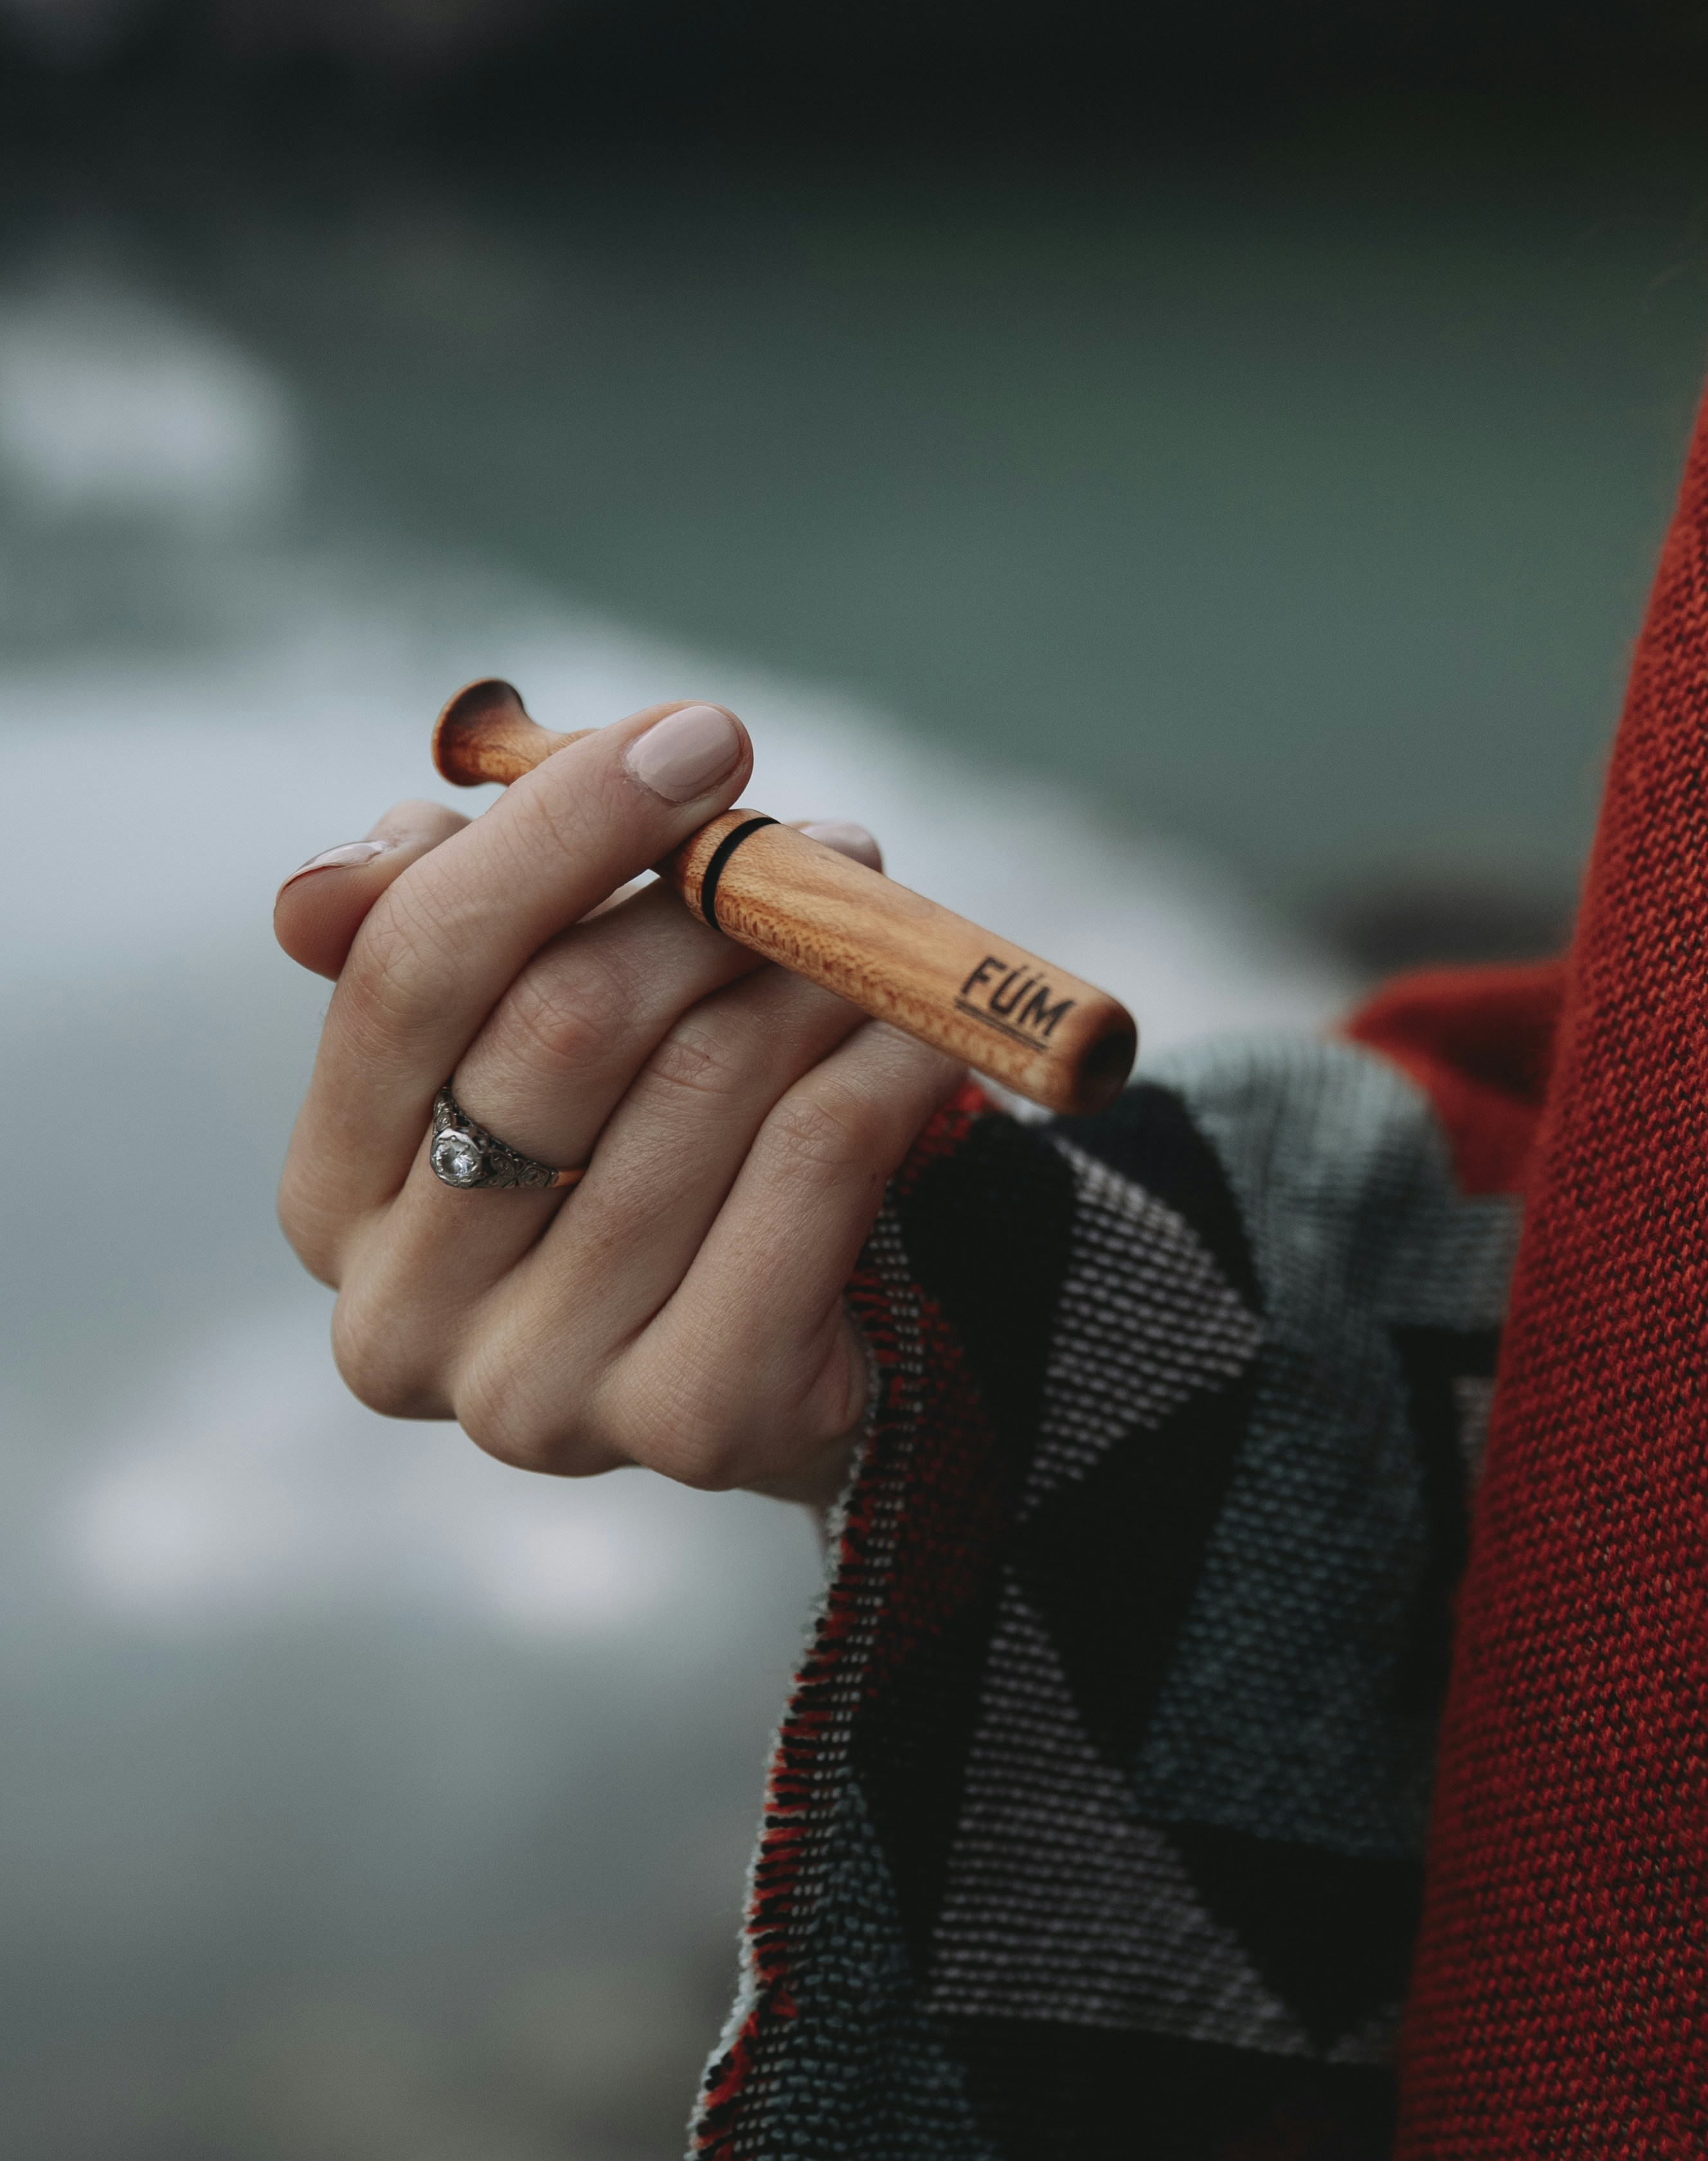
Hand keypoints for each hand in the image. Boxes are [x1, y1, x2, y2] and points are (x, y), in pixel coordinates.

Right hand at [273, 702, 962, 1506]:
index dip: (559, 829)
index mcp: (332, 1193)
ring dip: (821, 970)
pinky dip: (886, 1063)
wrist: (806, 1335)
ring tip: (884, 934)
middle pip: (561, 1023)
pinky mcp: (694, 1423)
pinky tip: (923, 1027)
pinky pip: (815, 1164)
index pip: (409, 969)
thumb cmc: (652, 1133)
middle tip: (827, 845)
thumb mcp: (540, 1015)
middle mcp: (401, 1317)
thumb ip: (448, 917)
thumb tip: (371, 851)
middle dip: (715, 897)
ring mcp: (538, 1393)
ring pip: (707, 1081)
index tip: (701, 737)